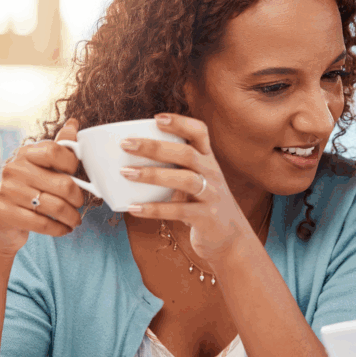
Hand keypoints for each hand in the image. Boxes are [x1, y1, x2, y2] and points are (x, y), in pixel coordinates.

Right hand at [0, 119, 84, 256]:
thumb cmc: (27, 190)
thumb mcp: (41, 167)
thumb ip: (59, 148)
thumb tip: (74, 123)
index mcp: (25, 154)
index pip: (56, 152)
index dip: (73, 165)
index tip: (78, 177)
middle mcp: (14, 169)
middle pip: (63, 184)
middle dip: (78, 199)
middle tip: (79, 204)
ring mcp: (7, 191)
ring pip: (56, 207)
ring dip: (72, 217)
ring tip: (75, 220)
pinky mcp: (4, 213)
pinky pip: (43, 223)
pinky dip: (60, 229)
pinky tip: (64, 229)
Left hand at [120, 113, 256, 261]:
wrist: (230, 237)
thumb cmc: (201, 204)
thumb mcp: (194, 181)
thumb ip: (171, 169)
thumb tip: (125, 162)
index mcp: (208, 159)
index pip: (200, 132)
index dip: (180, 122)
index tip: (156, 118)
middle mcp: (212, 173)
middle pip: (186, 153)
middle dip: (154, 147)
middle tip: (126, 144)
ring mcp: (212, 195)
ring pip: (185, 179)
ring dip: (153, 174)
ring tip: (126, 173)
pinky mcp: (207, 217)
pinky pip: (179, 211)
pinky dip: (154, 209)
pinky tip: (133, 208)